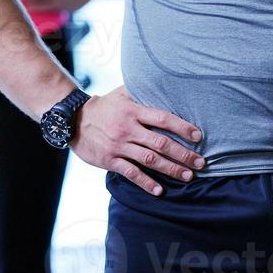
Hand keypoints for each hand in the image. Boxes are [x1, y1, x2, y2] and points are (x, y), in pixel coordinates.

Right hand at [70, 87, 205, 195]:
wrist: (72, 119)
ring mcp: (118, 145)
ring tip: (187, 176)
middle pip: (161, 142)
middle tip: (201, 163)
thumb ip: (140, 91)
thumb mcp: (120, 94)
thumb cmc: (102, 106)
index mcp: (133, 110)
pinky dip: (146, 182)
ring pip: (149, 159)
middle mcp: (128, 128)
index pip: (163, 118)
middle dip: (183, 154)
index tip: (198, 136)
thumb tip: (161, 82)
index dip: (182, 127)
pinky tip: (159, 190)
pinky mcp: (109, 159)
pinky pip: (131, 172)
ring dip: (171, 169)